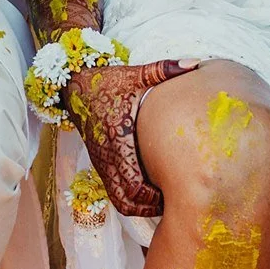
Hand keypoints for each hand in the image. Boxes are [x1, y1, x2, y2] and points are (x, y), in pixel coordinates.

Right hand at [67, 55, 196, 217]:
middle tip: (171, 199)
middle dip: (148, 205)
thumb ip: (163, 70)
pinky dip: (130, 198)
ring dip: (139, 205)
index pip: (132, 179)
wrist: (74, 86)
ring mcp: (102, 161)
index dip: (151, 193)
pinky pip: (114, 192)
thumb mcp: (134, 74)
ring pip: (119, 199)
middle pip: (126, 197)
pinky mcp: (100, 164)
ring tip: (161, 199)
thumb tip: (195, 63)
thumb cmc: (107, 81)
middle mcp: (107, 154)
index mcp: (117, 135)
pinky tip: (148, 190)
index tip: (172, 190)